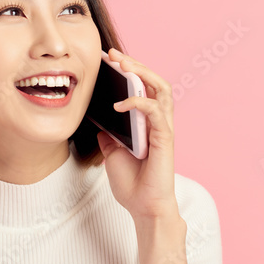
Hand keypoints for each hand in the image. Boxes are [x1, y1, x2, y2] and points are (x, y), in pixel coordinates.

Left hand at [96, 48, 180, 233]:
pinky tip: (121, 103)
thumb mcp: (112, 153)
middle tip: (114, 55)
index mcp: (147, 123)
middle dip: (135, 64)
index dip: (129, 72)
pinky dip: (139, 102)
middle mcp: (158, 121)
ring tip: (124, 66)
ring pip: (161, 88)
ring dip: (143, 73)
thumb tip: (99, 121)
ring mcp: (163, 128)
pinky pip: (155, 111)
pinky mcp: (164, 138)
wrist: (143, 208)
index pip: (143, 88)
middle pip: (155, 81)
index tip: (108, 60)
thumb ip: (110, 135)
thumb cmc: (132, 184)